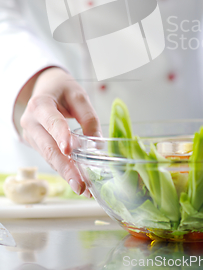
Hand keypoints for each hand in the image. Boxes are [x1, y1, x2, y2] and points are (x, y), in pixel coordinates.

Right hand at [20, 68, 101, 195]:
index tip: (70, 150)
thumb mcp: (78, 94)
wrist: (45, 88)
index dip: (61, 135)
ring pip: (49, 157)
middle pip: (48, 147)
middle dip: (65, 168)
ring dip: (67, 173)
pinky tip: (78, 180)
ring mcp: (32, 136)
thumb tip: (97, 142)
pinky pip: (51, 158)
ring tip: (83, 188)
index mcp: (40, 104)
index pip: (51, 121)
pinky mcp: (37, 145)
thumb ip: (88, 116)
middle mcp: (31, 122)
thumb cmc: (61, 90)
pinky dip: (65, 169)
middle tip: (80, 185)